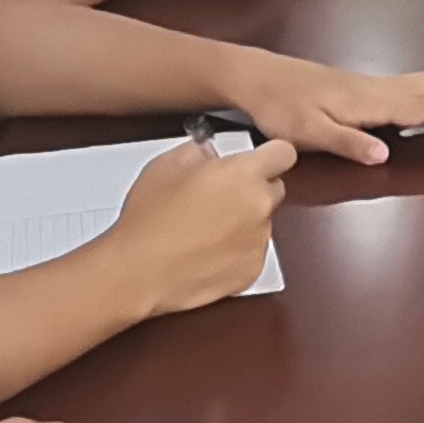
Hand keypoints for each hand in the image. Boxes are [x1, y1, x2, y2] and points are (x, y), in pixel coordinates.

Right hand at [102, 135, 295, 313]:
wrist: (139, 271)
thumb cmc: (148, 220)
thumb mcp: (165, 165)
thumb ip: (198, 151)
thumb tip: (210, 152)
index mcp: (244, 174)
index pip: (283, 153)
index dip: (271, 155)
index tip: (260, 159)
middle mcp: (259, 206)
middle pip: (274, 188)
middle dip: (254, 189)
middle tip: (221, 196)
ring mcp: (259, 241)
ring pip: (262, 222)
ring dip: (244, 221)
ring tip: (206, 228)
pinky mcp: (252, 270)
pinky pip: (253, 252)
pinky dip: (237, 250)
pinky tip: (208, 250)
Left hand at [224, 55, 423, 163]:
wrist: (261, 78)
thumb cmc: (282, 108)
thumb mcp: (308, 133)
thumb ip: (348, 143)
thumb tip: (386, 155)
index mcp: (370, 102)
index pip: (423, 109)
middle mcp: (380, 89)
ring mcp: (376, 84)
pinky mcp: (370, 85)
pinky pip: (420, 83)